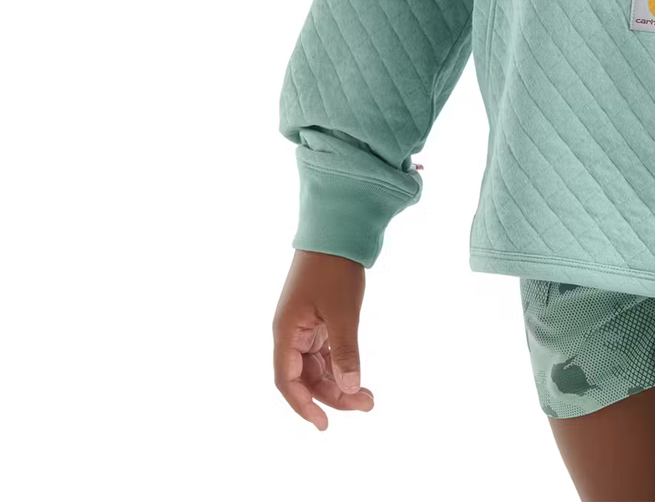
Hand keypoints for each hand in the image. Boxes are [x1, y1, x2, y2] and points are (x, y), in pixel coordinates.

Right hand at [273, 249, 375, 428]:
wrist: (338, 229)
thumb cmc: (335, 268)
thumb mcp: (342, 311)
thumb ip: (345, 351)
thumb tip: (351, 388)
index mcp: (287, 331)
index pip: (287, 381)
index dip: (303, 406)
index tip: (324, 424)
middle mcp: (291, 332)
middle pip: (305, 377)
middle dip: (332, 395)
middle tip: (366, 405)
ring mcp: (304, 325)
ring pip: (317, 366)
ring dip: (339, 382)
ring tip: (368, 397)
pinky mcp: (318, 318)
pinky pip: (324, 351)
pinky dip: (339, 365)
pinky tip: (357, 375)